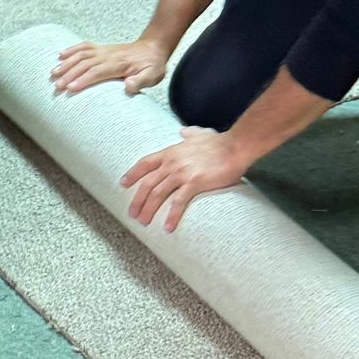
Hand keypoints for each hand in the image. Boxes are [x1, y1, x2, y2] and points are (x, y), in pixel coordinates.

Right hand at [52, 36, 167, 97]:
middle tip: (57, 86)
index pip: (97, 72)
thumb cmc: (152, 65)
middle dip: (69, 74)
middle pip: (85, 64)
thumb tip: (128, 86)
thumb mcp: (153, 76)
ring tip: (53, 73)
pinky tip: (60, 55)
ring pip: (81, 55)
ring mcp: (103, 50)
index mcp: (119, 64)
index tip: (70, 88)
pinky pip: (84, 47)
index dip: (83, 80)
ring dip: (66, 63)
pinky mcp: (102, 48)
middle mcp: (108, 55)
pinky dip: (71, 50)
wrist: (154, 47)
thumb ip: (141, 81)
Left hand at [123, 129, 250, 231]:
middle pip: (147, 183)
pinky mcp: (194, 183)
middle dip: (137, 200)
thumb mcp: (200, 134)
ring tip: (144, 223)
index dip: (133, 174)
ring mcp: (182, 173)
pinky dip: (171, 216)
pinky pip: (178, 202)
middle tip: (132, 214)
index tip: (123, 184)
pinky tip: (167, 228)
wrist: (235, 147)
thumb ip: (189, 133)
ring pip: (157, 194)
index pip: (145, 163)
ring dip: (148, 210)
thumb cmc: (219, 142)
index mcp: (171, 152)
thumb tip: (183, 131)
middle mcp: (172, 163)